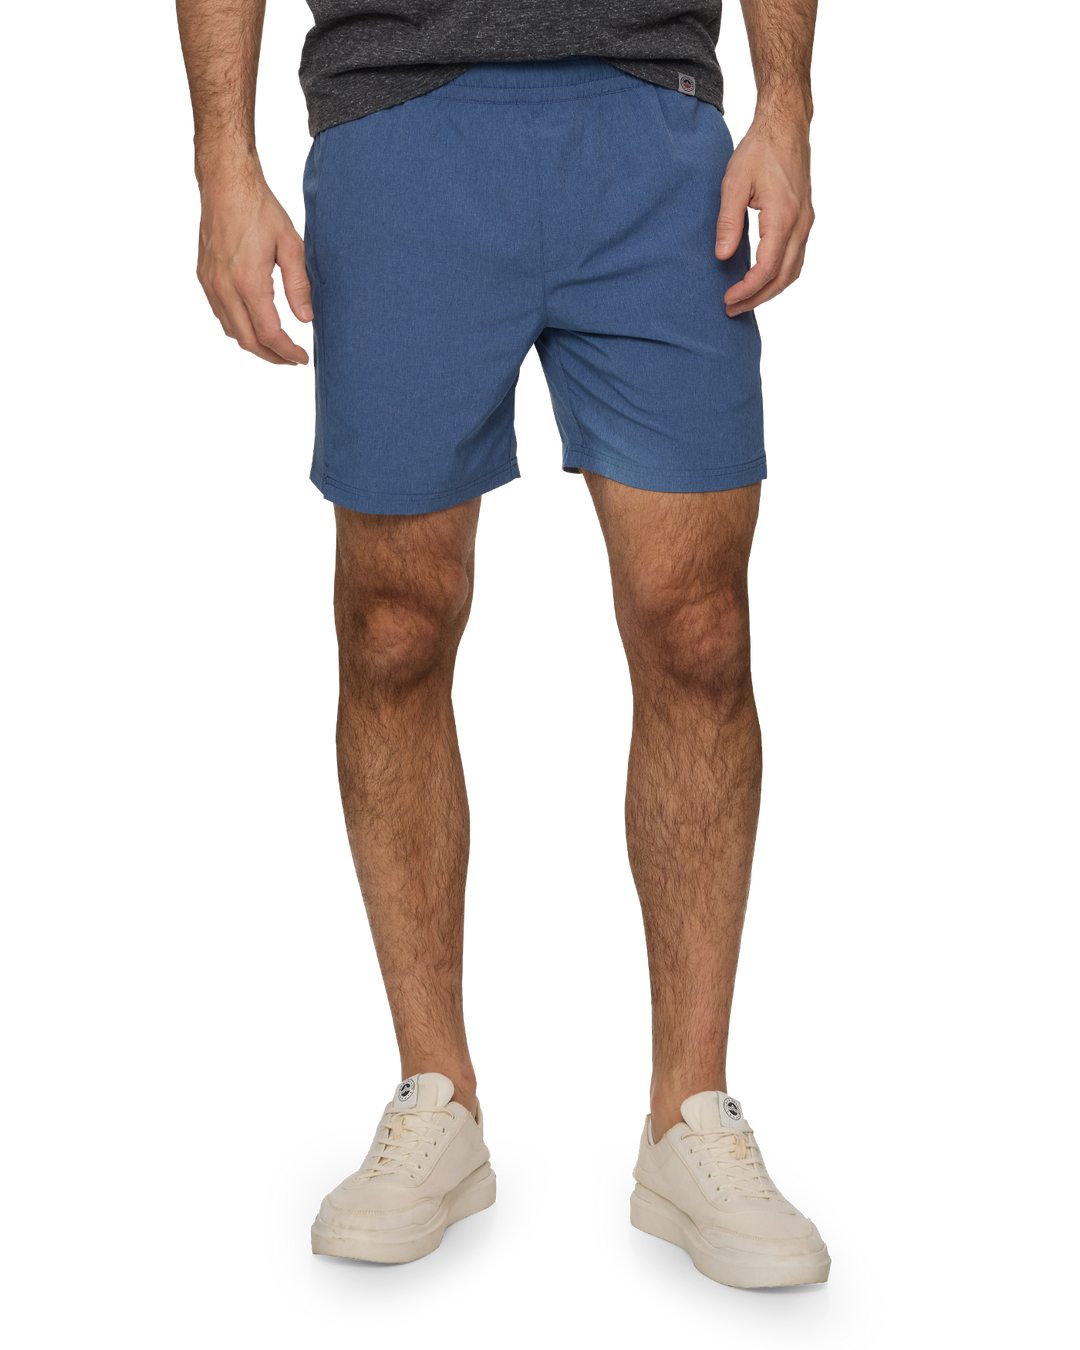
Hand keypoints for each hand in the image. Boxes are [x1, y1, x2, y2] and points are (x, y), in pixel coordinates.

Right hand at [192, 165, 313, 367]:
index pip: (270, 334)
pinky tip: (253, 329)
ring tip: (276, 350)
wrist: (225, 181)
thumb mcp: (290, 244)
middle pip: (248, 342)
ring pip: (230, 333)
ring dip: (254, 347)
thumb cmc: (259, 207)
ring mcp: (209, 284)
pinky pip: (219, 316)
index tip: (304, 357)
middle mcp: (224, 288)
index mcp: (249, 282)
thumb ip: (298, 286)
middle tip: (292, 361)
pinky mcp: (202, 277)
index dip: (289, 352)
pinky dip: (237, 331)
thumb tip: (304, 319)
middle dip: (272, 358)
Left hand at [714, 116, 816, 317]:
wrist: (786, 125)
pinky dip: (783, 276)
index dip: (747, 289)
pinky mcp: (807, 220)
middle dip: (757, 299)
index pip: (766, 268)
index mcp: (782, 218)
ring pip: (795, 272)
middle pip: (783, 278)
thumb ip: (728, 221)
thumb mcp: (734, 182)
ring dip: (772, 292)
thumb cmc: (759, 150)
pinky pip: (800, 259)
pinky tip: (765, 280)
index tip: (727, 299)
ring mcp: (808, 223)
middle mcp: (801, 225)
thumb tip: (722, 256)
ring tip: (747, 301)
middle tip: (732, 309)